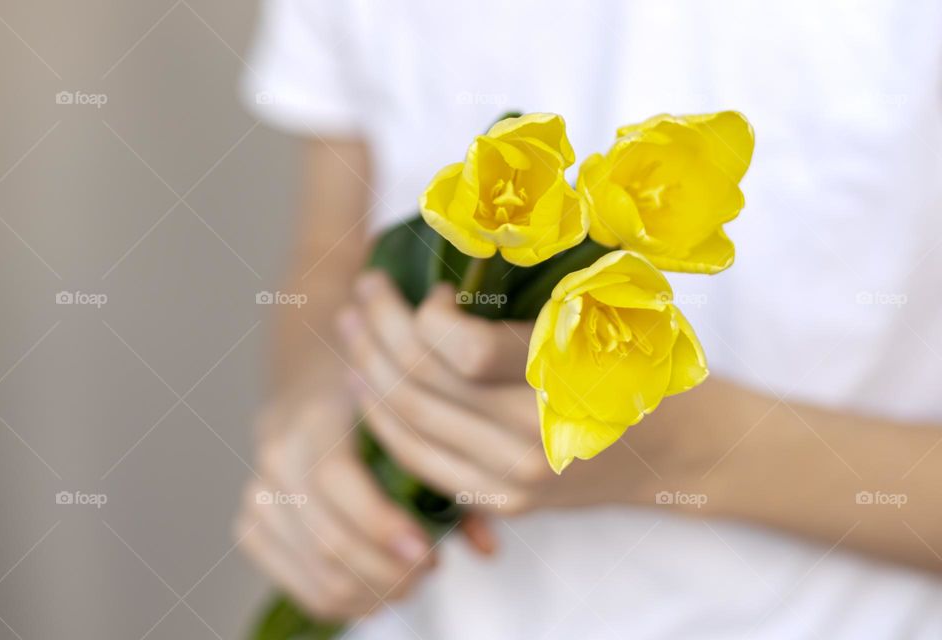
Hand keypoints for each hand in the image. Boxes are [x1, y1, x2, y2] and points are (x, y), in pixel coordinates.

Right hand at [234, 394, 436, 620]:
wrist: (314, 397)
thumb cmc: (376, 415)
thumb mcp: (412, 428)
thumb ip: (450, 482)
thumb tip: (489, 547)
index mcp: (317, 418)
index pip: (335, 480)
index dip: (381, 526)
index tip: (428, 554)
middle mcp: (277, 455)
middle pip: (327, 539)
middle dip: (386, 571)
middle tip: (427, 571)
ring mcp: (258, 494)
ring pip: (316, 572)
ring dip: (372, 592)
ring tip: (409, 582)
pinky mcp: (251, 528)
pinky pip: (300, 588)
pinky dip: (346, 603)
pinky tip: (379, 592)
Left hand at [339, 272, 726, 515]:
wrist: (677, 451)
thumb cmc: (641, 361)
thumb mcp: (609, 309)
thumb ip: (537, 285)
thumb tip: (460, 240)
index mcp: (571, 377)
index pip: (465, 351)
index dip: (428, 315)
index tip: (432, 289)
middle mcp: (537, 436)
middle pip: (422, 384)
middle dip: (378, 327)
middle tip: (365, 289)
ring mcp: (515, 478)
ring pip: (408, 423)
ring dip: (367, 369)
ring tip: (351, 327)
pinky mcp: (501, 501)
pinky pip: (419, 462)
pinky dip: (383, 421)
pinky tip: (366, 385)